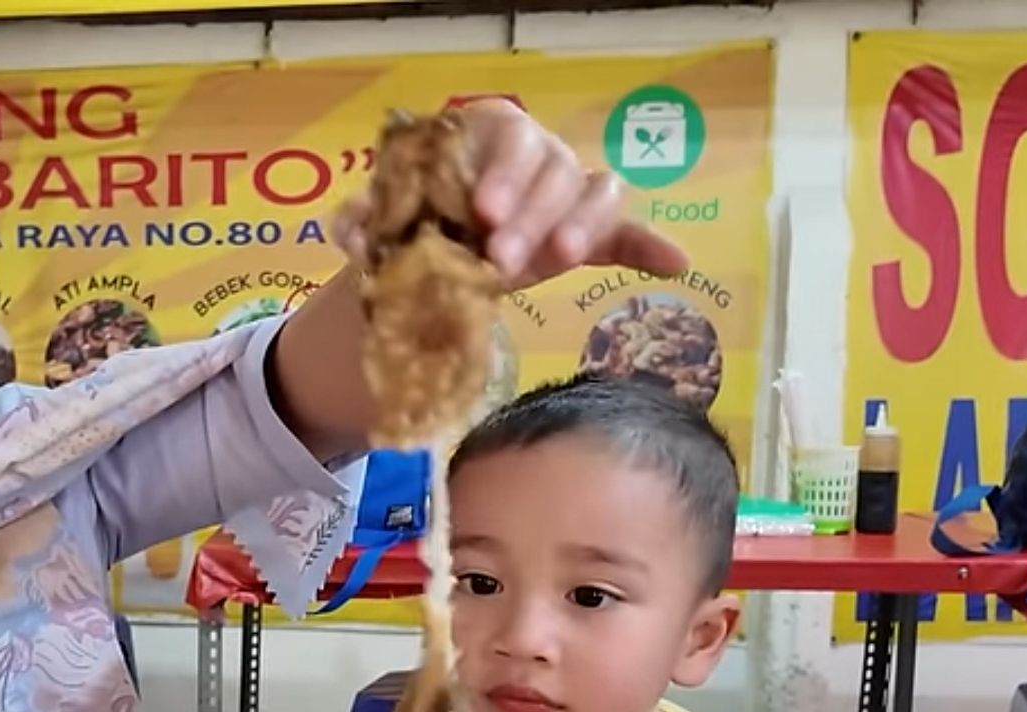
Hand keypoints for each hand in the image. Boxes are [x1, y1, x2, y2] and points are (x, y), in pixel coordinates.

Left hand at [334, 98, 692, 290]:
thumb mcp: (379, 220)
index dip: (502, 172)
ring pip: (589, 192)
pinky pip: (626, 232)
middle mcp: (536, 152)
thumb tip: (351, 237)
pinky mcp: (589, 231)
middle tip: (501, 258)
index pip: (508, 137)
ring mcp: (566, 190)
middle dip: (532, 212)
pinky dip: (649, 245)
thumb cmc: (413, 221)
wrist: (435, 255)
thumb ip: (360, 222)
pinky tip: (674, 262)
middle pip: (551, 166)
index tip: (482, 213)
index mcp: (488, 132)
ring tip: (561, 264)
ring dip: (579, 226)